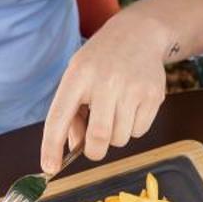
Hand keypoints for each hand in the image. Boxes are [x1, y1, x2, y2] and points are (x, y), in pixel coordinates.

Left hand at [39, 10, 179, 174]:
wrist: (139, 33)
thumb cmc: (101, 60)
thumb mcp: (78, 77)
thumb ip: (72, 112)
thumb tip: (76, 147)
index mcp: (78, 75)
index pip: (59, 117)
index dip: (51, 146)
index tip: (49, 168)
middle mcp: (105, 81)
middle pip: (98, 137)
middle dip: (94, 151)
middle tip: (93, 148)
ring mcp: (132, 88)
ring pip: (120, 138)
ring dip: (115, 137)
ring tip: (115, 113)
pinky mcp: (153, 95)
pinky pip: (139, 132)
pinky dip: (133, 128)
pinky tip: (131, 107)